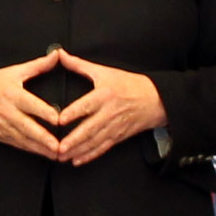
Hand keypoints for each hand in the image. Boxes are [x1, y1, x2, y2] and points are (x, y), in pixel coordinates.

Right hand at [0, 53, 68, 159]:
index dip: (44, 112)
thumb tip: (57, 54)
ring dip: (41, 148)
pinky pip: (19, 145)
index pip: (30, 104)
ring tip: (57, 154)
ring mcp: (4, 126)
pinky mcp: (1, 136)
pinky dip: (32, 150)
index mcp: (12, 94)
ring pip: (24, 140)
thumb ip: (37, 65)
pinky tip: (44, 154)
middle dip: (43, 138)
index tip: (58, 119)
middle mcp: (8, 112)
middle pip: (28, 127)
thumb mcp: (12, 71)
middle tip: (58, 146)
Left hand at [45, 50, 165, 165]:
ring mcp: (115, 126)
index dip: (73, 113)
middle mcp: (109, 112)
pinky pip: (103, 147)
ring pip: (94, 141)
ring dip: (78, 150)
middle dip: (74, 140)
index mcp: (104, 95)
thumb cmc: (129, 84)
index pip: (87, 105)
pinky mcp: (119, 136)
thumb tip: (60, 54)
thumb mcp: (105, 71)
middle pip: (89, 128)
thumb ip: (79, 65)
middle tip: (59, 147)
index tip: (59, 120)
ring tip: (62, 156)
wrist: (156, 99)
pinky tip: (77, 160)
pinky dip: (90, 155)